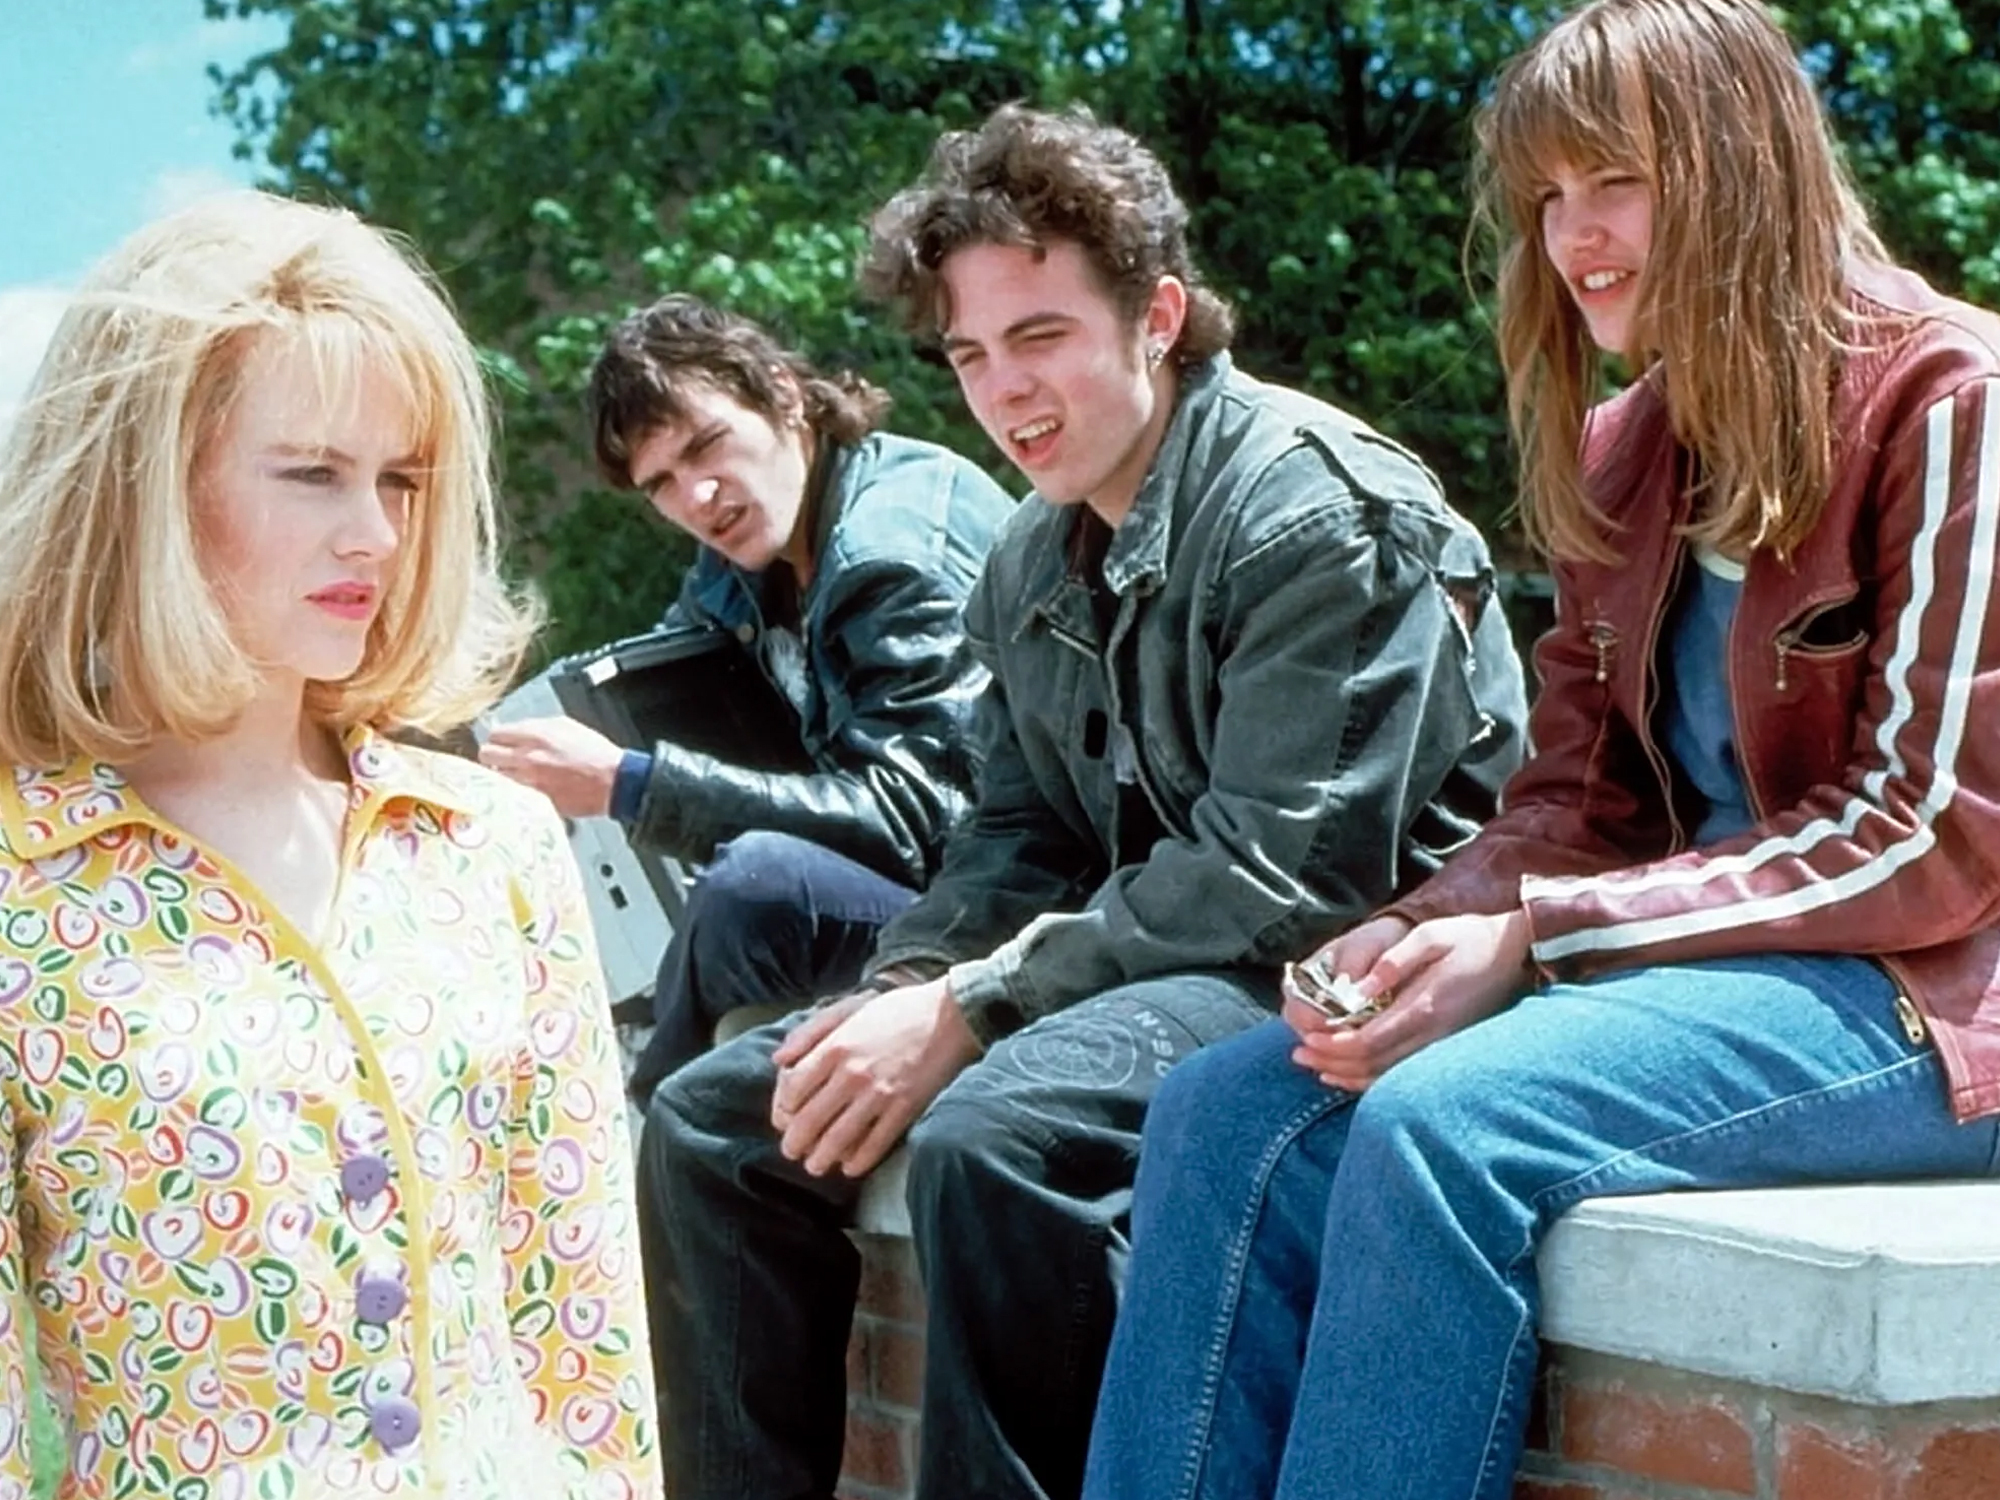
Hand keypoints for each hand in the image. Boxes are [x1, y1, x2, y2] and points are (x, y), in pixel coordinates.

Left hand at [478, 717, 622, 817]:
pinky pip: (512, 794)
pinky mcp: (534, 801)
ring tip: (515, 776)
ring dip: (502, 775)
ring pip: (495, 777)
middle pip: (486, 755)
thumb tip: (515, 730)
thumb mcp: (566, 726)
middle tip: (502, 759)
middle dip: (493, 756)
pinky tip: (527, 790)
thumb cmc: (594, 752)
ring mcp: (528, 782)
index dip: (498, 738)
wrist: (613, 782)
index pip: (495, 734)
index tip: (503, 743)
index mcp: (534, 736)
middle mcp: (525, 759)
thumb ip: (536, 726)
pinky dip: (515, 792)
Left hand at [768, 979, 981, 1177]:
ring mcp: (879, 1094)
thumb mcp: (849, 1009)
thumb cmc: (898, 1010)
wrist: (950, 1015)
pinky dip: (858, 1161)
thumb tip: (778, 1059)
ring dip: (821, 1158)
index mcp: (835, 1047)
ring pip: (838, 1138)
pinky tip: (850, 1167)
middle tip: (791, 1151)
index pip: (793, 1089)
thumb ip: (810, 1032)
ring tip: (814, 1166)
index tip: (784, 1118)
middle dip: (795, 1142)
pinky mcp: (904, 1108)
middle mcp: (851, 1073)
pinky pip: (875, 1144)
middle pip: (809, 1119)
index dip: (783, 1109)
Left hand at [1291, 910, 1533, 1091]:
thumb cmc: (1473, 938)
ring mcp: (1442, 1044)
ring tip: (1315, 1067)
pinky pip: (1404, 1073)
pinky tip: (1352, 1075)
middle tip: (1298, 1055)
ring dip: (1348, 1075)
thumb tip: (1360, 987)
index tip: (1307, 1039)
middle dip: (1331, 1061)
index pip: (1370, 1039)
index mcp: (1425, 1005)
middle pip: (1373, 1063)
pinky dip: (1374, 1079)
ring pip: (1388, 1074)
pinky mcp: (1446, 1046)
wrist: (1520, 954)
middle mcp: (1433, 1033)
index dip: (1334, 1044)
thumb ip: (1395, 961)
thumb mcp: (1433, 935)